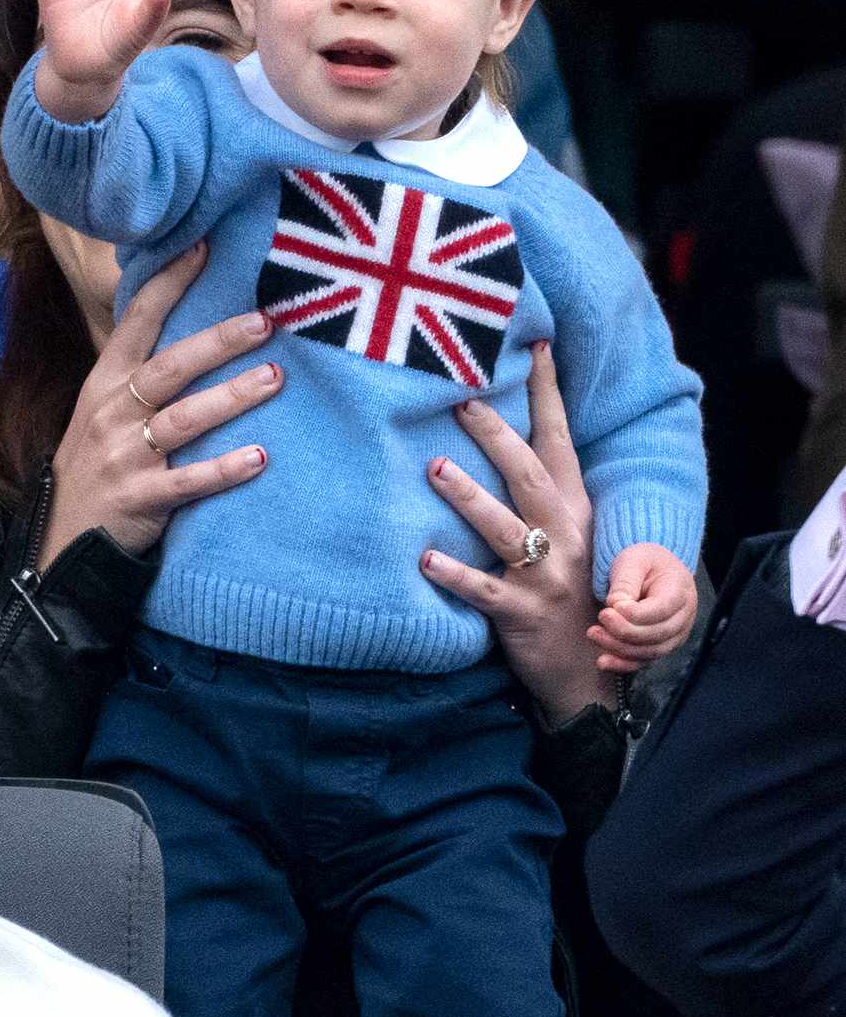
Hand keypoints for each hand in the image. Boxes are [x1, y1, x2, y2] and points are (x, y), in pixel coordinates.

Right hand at [38, 241, 282, 568]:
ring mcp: (125, 456)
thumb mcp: (103, 408)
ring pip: (184, 419)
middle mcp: (114, 412)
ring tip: (274, 379)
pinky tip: (260, 457)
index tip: (203, 247)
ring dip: (231, 397)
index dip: (168, 284)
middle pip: (170, 367)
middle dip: (218, 342)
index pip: (137, 322)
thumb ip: (141, 370)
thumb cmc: (98, 462)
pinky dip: (225, 469)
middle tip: (264, 322)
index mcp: (106, 382)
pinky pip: (189, 481)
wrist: (63, 540)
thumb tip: (193, 321)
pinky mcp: (141, 498)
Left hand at [421, 342, 629, 724]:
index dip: (547, 393)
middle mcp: (566, 534)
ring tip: (435, 468)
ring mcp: (546, 576)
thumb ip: (542, 490)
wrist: (589, 670)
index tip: (535, 347)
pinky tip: (425, 559)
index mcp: (575, 508)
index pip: (559, 440)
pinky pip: (485, 590)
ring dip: (468, 496)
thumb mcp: (567, 534)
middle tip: (460, 402)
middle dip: (495, 436)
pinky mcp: (523, 613)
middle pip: (529, 474)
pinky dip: (456, 574)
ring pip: (506, 528)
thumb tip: (504, 434)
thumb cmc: (568, 589)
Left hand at [588, 543, 697, 670]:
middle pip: (656, 634)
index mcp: (680, 590)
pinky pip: (645, 661)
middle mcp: (684, 617)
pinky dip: (624, 664)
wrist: (655, 571)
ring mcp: (675, 635)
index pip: (661, 610)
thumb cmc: (644, 562)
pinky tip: (603, 661)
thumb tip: (615, 606)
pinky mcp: (662, 646)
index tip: (610, 607)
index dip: (635, 614)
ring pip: (650, 652)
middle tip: (600, 618)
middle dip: (624, 631)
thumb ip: (626, 582)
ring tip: (594, 634)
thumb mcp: (633, 561)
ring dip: (619, 648)